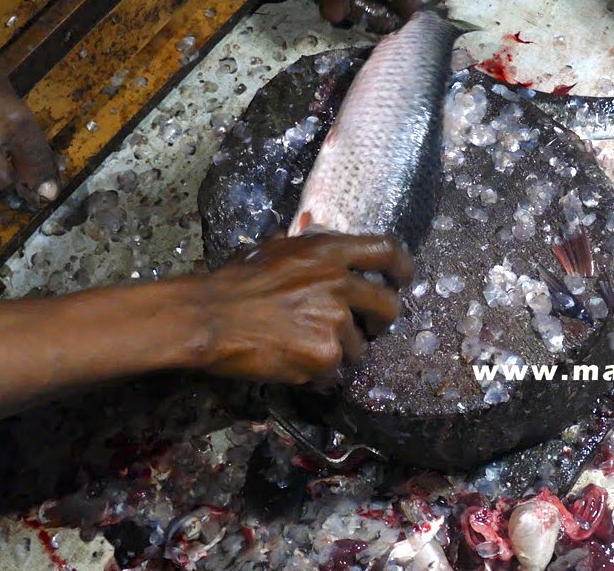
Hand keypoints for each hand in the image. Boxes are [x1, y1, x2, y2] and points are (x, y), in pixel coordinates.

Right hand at [185, 234, 413, 383]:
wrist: (210, 318)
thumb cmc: (233, 281)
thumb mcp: (273, 249)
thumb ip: (302, 248)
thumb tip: (310, 237)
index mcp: (328, 252)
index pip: (386, 250)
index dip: (402, 266)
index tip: (403, 278)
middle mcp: (340, 283)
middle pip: (388, 306)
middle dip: (380, 321)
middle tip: (365, 329)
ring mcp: (336, 321)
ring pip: (358, 347)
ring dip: (338, 352)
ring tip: (303, 348)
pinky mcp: (326, 356)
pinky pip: (335, 372)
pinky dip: (318, 374)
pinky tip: (293, 364)